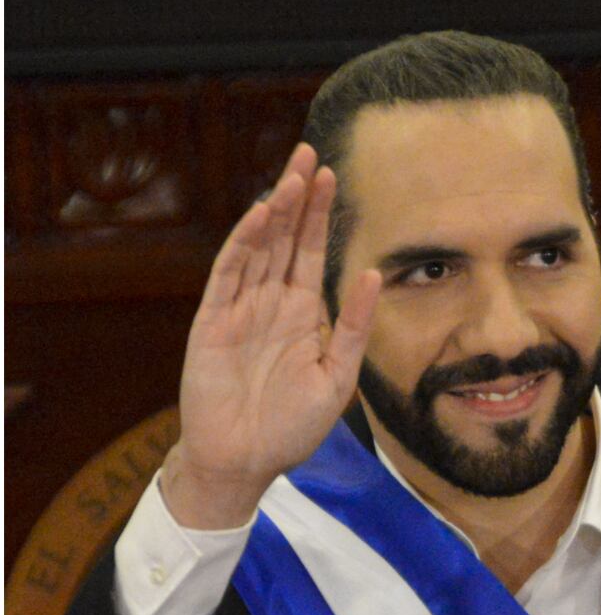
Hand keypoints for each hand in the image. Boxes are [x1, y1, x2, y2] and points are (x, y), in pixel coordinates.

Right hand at [164, 141, 382, 527]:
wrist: (245, 460)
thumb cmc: (291, 426)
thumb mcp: (338, 377)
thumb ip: (355, 327)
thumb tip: (373, 275)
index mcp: (301, 315)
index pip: (310, 253)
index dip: (318, 215)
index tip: (331, 176)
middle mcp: (270, 303)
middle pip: (283, 239)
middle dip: (297, 198)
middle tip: (310, 154)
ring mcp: (239, 308)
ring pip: (258, 248)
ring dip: (273, 212)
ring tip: (291, 176)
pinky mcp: (213, 321)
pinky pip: (228, 275)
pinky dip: (243, 245)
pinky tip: (259, 218)